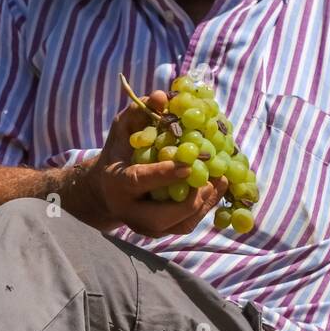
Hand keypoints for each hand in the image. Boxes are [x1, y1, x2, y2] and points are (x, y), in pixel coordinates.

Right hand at [80, 91, 227, 236]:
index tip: (188, 165)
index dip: (164, 174)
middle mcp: (130, 213)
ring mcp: (147, 229)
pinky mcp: (163, 233)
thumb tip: (161, 96)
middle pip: (163, 216)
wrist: (108, 190)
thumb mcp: (124, 129)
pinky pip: (188, 224)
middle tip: (212, 178)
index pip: (140, 181)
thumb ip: (140, 113)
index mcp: (117, 184)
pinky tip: (218, 187)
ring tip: (221, 179)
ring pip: (180, 224)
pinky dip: (205, 206)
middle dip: (191, 199)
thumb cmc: (120, 153)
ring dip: (204, 203)